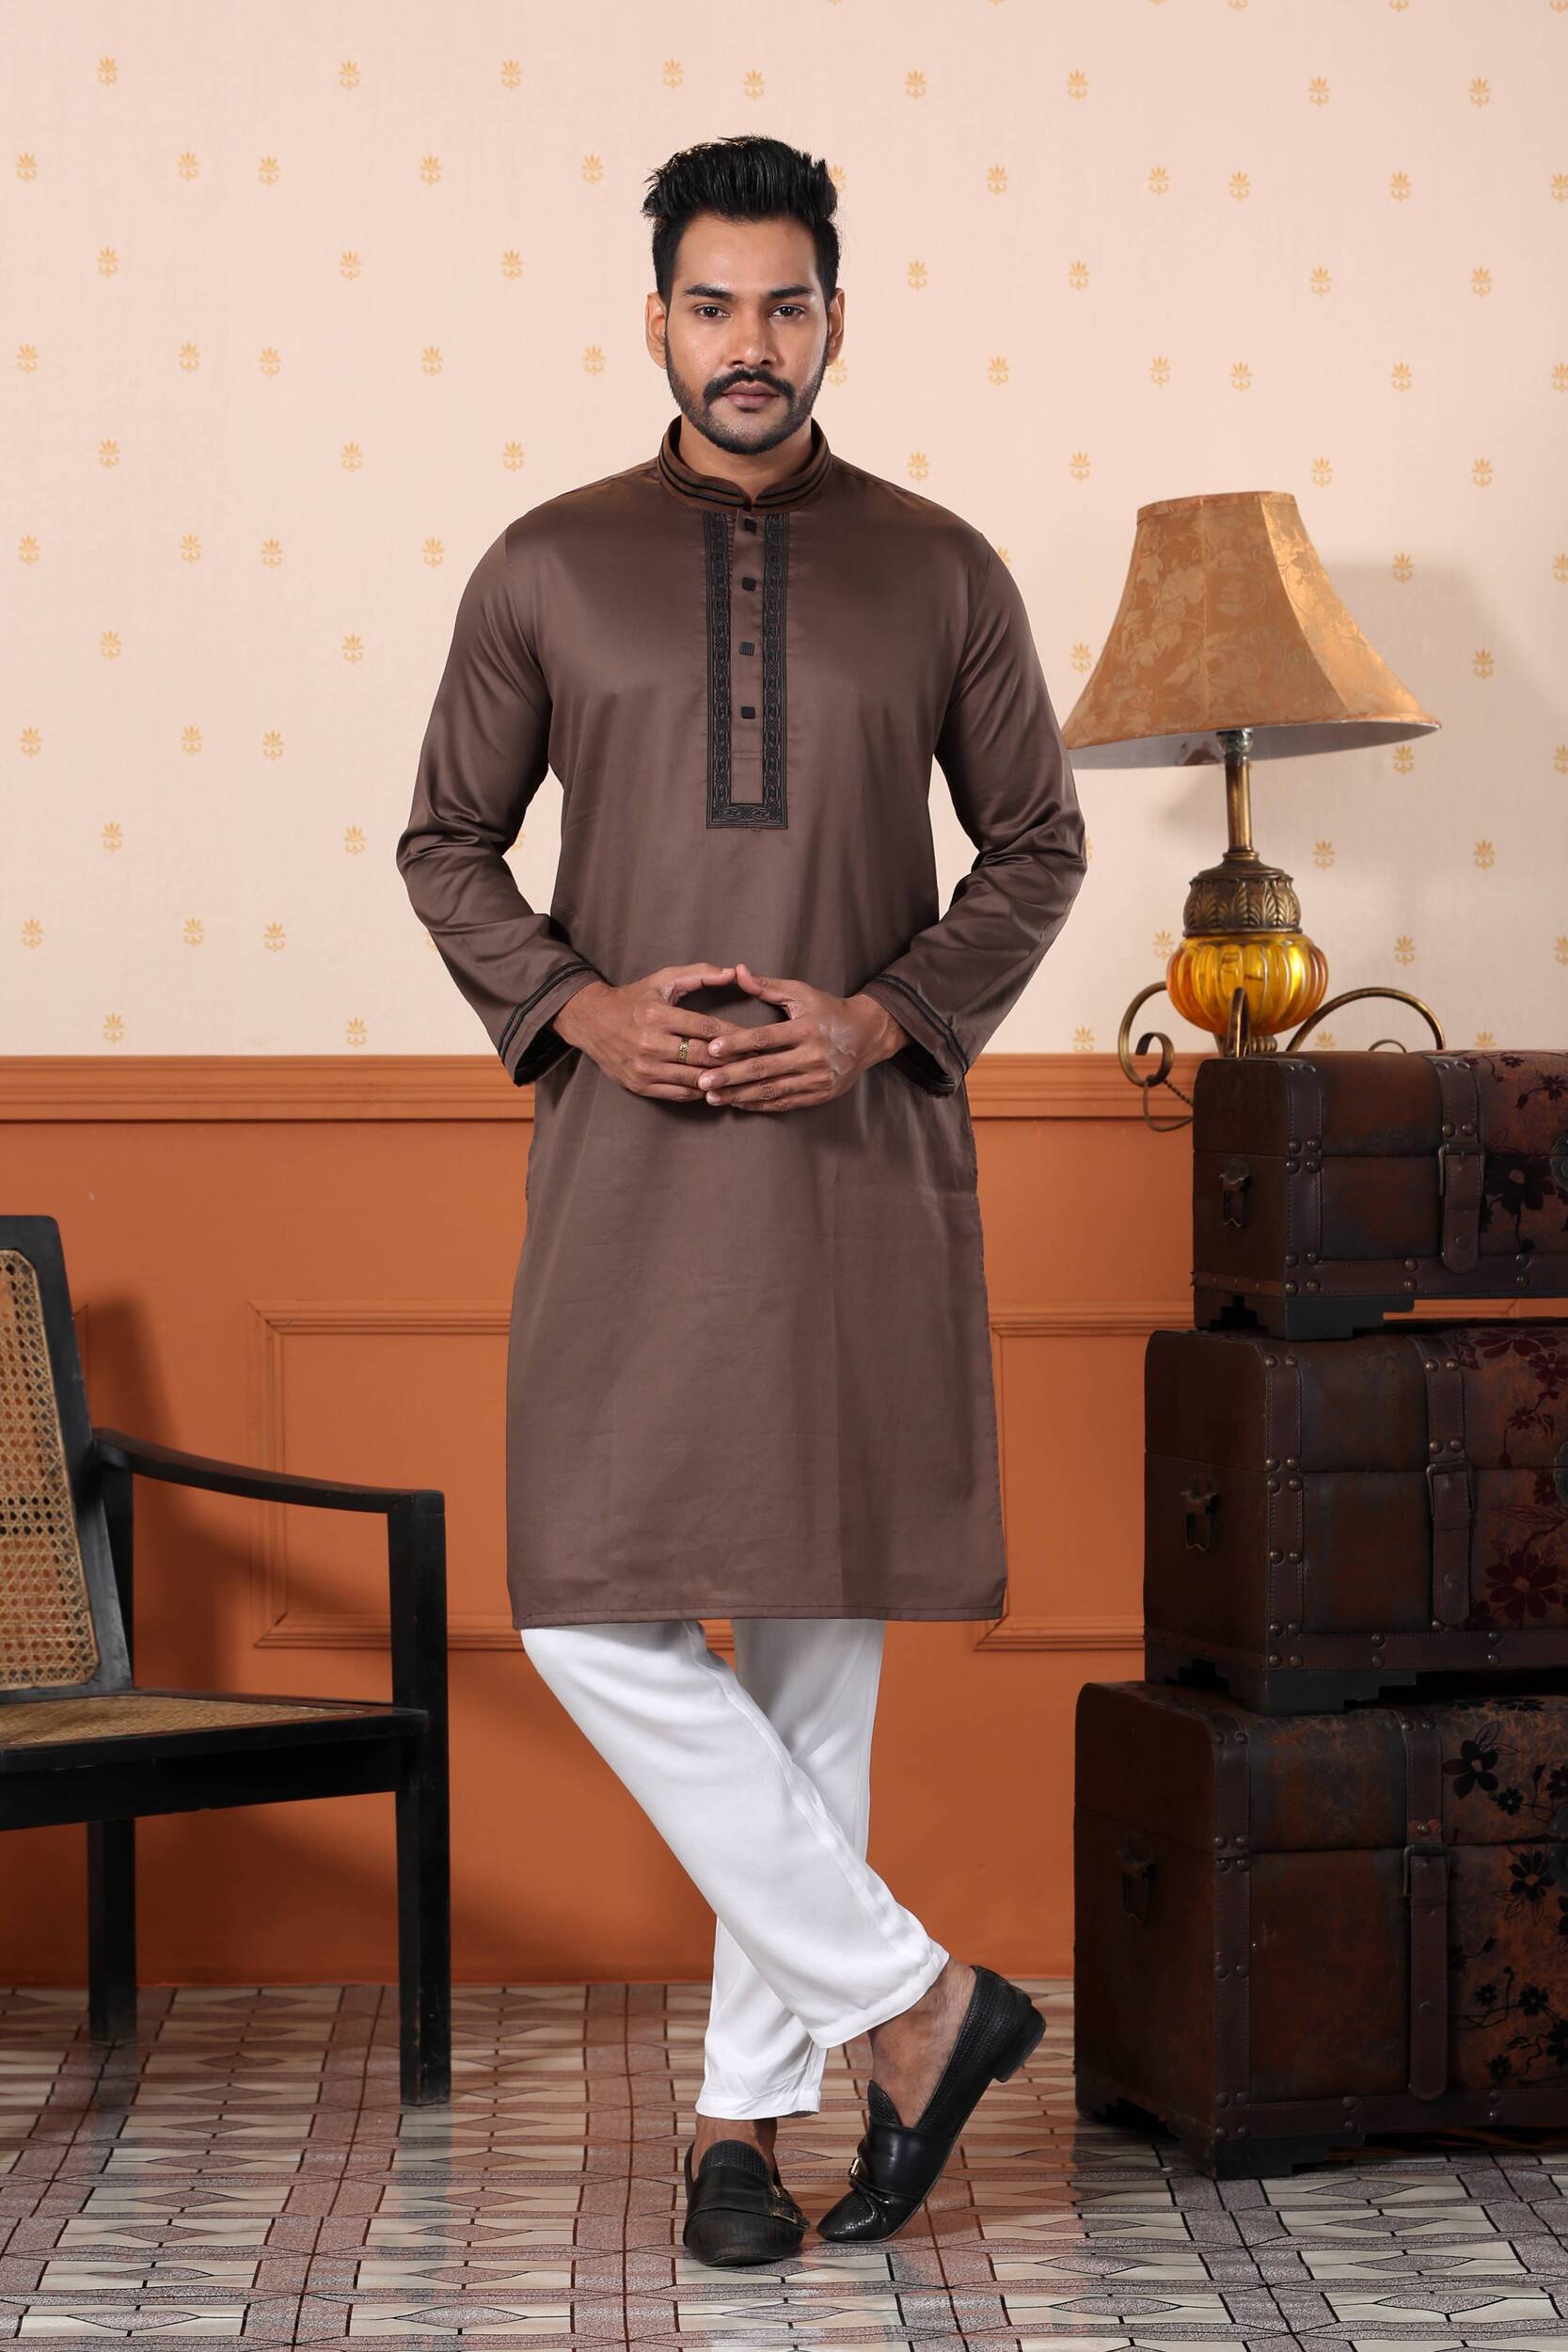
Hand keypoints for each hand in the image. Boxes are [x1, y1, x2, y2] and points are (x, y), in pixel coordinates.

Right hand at [551, 964, 752, 1100]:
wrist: (591, 1022)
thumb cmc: (634, 999)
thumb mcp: (663, 979)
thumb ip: (700, 974)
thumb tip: (733, 972)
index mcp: (656, 1014)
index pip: (706, 1028)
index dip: (735, 1035)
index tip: (757, 1038)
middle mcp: (649, 1043)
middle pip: (703, 1056)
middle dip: (734, 1059)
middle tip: (759, 1061)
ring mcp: (644, 1068)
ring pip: (695, 1079)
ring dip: (721, 1080)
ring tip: (745, 1077)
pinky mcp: (640, 1086)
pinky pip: (680, 1093)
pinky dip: (702, 1091)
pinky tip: (718, 1087)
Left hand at [693, 961, 908, 1112]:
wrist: (867, 1035)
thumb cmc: (828, 1010)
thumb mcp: (801, 993)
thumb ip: (767, 986)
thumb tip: (737, 971)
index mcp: (806, 1029)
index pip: (765, 1038)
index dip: (737, 1044)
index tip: (711, 1048)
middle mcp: (813, 1056)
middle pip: (765, 1069)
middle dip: (731, 1076)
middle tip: (703, 1080)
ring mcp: (818, 1078)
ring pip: (772, 1090)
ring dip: (739, 1095)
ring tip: (712, 1096)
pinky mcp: (820, 1094)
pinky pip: (785, 1103)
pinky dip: (759, 1104)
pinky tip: (737, 1102)